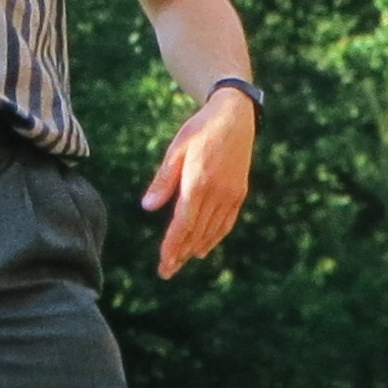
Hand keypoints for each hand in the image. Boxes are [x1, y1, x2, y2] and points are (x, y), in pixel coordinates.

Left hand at [141, 87, 254, 277]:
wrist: (235, 116)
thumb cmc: (200, 130)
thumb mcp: (176, 150)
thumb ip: (163, 181)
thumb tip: (147, 207)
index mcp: (197, 182)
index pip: (182, 224)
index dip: (172, 247)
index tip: (163, 264)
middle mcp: (216, 192)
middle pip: (196, 233)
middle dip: (180, 254)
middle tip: (166, 272)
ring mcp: (231, 194)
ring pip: (212, 231)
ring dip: (195, 249)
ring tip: (181, 262)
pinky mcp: (239, 193)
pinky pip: (226, 223)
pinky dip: (214, 238)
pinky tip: (203, 247)